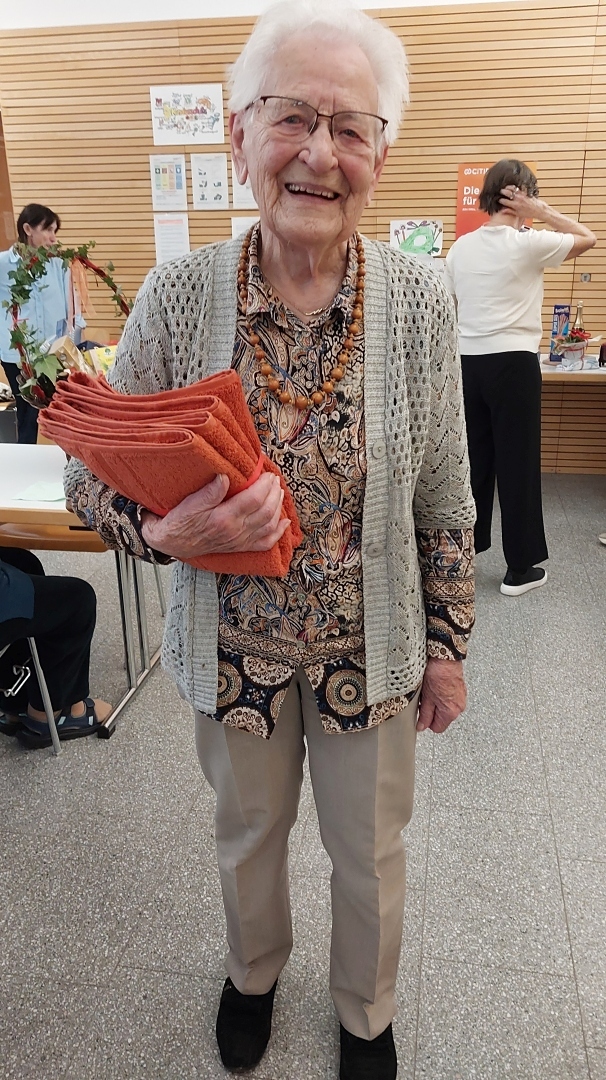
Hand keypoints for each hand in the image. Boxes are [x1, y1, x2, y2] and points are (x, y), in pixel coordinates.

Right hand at [140, 471, 289, 560]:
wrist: (173, 542)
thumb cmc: (180, 520)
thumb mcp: (190, 503)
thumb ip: (210, 491)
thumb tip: (225, 477)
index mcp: (223, 518)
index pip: (254, 499)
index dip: (265, 485)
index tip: (267, 473)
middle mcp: (235, 531)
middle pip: (266, 511)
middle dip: (274, 493)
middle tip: (275, 479)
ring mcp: (239, 541)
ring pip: (269, 525)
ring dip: (279, 508)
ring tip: (279, 493)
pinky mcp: (240, 547)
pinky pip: (265, 543)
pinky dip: (278, 533)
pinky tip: (285, 523)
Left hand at [416, 657, 466, 732]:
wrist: (445, 657)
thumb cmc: (437, 674)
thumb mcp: (427, 697)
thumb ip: (425, 715)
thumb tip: (422, 726)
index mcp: (451, 712)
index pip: (438, 728)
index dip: (427, 722)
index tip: (421, 715)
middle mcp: (459, 707)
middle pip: (442, 718)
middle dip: (432, 711)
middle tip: (424, 699)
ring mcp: (461, 698)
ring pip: (445, 708)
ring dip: (436, 703)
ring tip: (430, 690)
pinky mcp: (460, 690)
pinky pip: (449, 699)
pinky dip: (442, 695)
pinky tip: (436, 686)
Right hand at [499, 184, 541, 218]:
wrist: (538, 209)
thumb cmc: (529, 213)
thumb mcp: (518, 214)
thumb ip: (510, 211)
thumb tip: (502, 211)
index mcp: (515, 205)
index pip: (504, 201)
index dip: (500, 200)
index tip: (499, 200)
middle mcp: (518, 199)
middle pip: (507, 193)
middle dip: (502, 191)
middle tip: (500, 192)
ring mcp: (522, 194)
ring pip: (512, 188)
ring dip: (508, 187)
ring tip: (506, 188)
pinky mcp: (525, 191)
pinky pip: (519, 187)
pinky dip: (516, 186)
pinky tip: (514, 187)